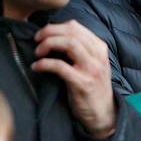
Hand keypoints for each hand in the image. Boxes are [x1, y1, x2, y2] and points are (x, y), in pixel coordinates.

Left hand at [32, 20, 115, 137]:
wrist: (103, 114)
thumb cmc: (92, 87)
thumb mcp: (92, 63)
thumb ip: (80, 49)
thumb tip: (54, 35)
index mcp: (99, 47)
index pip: (75, 26)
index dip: (55, 27)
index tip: (43, 33)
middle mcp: (97, 55)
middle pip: (71, 32)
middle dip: (49, 32)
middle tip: (36, 39)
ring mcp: (91, 69)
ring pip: (69, 44)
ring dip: (49, 44)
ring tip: (38, 52)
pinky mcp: (82, 83)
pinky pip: (60, 66)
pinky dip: (44, 64)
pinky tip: (36, 67)